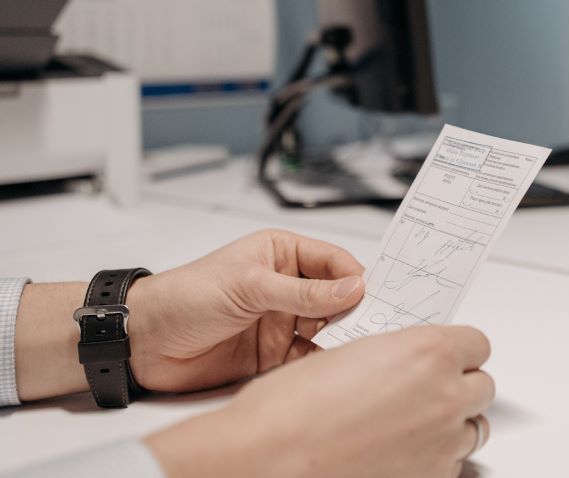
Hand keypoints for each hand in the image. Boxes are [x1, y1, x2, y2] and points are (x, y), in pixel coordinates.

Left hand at [126, 229, 365, 392]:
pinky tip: (328, 365)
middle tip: (370, 324)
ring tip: (349, 346)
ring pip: (325, 329)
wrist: (144, 341)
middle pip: (336, 297)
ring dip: (338, 337)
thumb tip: (352, 288)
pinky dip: (320, 362)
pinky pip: (307, 358)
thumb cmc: (186, 296)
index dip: (354, 277)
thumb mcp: (249, 287)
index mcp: (282, 254)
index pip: (334, 261)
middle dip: (353, 310)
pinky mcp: (272, 354)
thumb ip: (303, 292)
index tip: (373, 295)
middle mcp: (286, 286)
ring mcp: (281, 320)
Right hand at [145, 325, 494, 477]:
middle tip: (427, 390)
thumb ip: (399, 355)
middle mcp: (444, 395)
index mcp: (428, 352)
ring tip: (412, 423)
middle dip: (459, 386)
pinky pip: (451, 463)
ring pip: (472, 427)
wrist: (268, 458)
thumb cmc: (292, 409)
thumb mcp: (353, 354)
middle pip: (483, 386)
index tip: (448, 357)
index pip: (478, 344)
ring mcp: (441, 442)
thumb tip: (411, 363)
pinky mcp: (430, 477)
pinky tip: (401, 451)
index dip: (460, 351)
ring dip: (451, 423)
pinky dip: (434, 456)